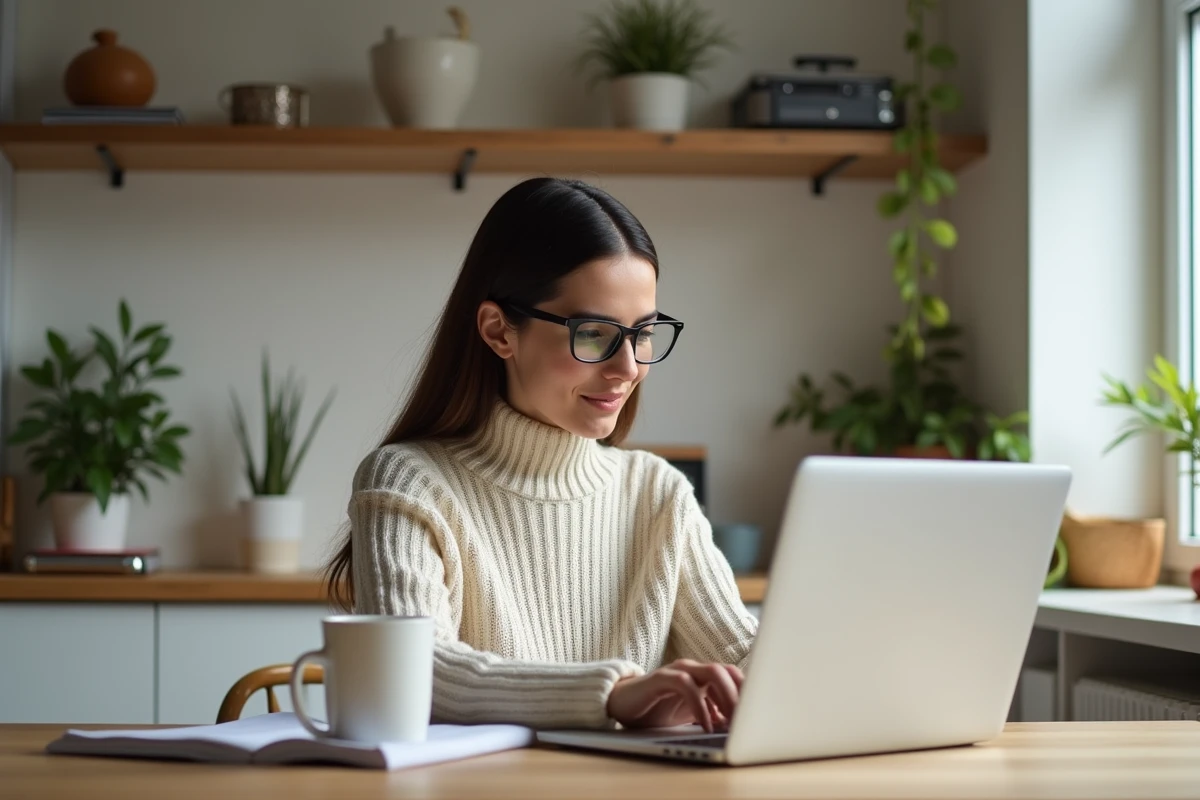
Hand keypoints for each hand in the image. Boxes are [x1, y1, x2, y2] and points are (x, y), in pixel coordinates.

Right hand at [606, 659, 743, 732]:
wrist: (621, 705)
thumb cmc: (658, 709)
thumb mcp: (692, 714)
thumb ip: (714, 715)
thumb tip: (737, 727)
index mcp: (703, 677)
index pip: (735, 676)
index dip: (749, 694)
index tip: (759, 716)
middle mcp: (694, 669)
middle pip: (728, 671)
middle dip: (743, 695)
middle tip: (749, 721)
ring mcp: (678, 671)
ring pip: (713, 672)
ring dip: (727, 697)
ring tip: (731, 722)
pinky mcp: (661, 678)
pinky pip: (686, 685)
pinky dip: (700, 704)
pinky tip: (706, 724)